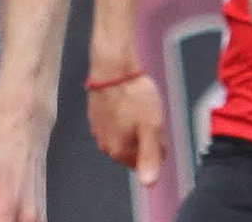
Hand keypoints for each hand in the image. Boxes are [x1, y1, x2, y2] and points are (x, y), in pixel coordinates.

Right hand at [85, 69, 165, 186]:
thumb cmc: (133, 95)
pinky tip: (128, 102)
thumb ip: (150, 157)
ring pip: (125, 136)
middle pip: (134, 150)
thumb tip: (149, 184)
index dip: (156, 146)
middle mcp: (105, 144)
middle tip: (148, 117)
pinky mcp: (95, 116)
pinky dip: (123, 116)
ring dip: (134, 126)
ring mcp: (98, 130)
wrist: (112, 68)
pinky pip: (115, 124)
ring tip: (138, 106)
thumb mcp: (151, 127)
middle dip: (144, 136)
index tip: (156, 128)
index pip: (145, 163)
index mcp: (118, 151)